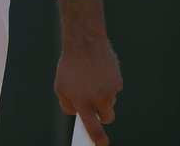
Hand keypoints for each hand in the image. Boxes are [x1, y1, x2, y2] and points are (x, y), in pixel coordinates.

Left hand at [55, 0, 123, 144]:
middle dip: (101, 114)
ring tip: (90, 79)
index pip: (94, 128)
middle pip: (107, 118)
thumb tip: (79, 114)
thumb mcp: (60, 86)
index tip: (102, 144)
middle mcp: (99, 99)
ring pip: (110, 102)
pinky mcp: (118, 82)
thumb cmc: (69, 66)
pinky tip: (98, 72)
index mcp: (83, 102)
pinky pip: (113, 89)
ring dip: (103, 96)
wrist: (84, 43)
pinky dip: (107, 84)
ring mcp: (110, 91)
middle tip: (93, 103)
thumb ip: (68, 104)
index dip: (99, 139)